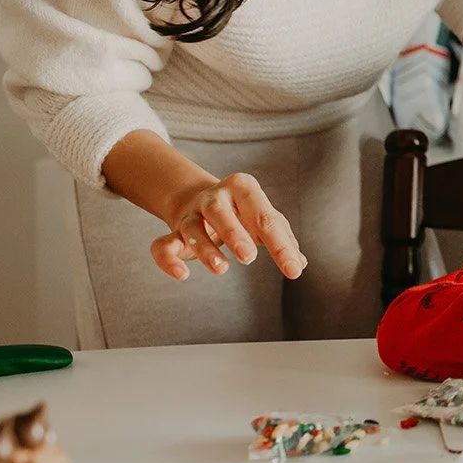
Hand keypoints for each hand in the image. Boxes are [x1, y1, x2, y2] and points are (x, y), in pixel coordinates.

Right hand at [148, 173, 306, 281]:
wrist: (200, 199)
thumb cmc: (244, 212)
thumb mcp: (265, 219)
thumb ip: (283, 239)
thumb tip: (300, 263)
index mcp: (244, 188)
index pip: (265, 217)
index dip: (280, 245)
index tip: (293, 271)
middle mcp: (215, 197)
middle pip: (222, 213)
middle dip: (235, 234)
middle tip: (249, 258)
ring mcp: (192, 214)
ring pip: (192, 229)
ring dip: (205, 249)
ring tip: (221, 268)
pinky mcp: (174, 232)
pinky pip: (163, 245)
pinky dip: (168, 260)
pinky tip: (182, 274)